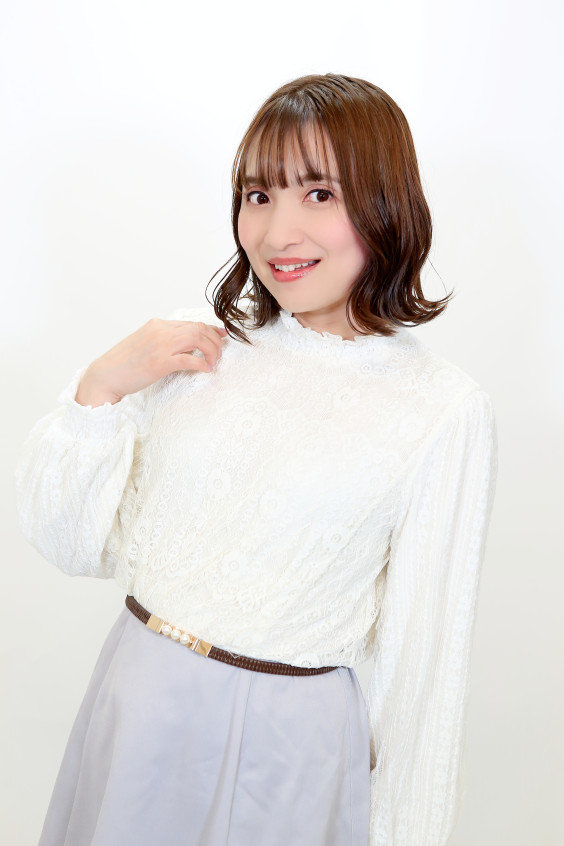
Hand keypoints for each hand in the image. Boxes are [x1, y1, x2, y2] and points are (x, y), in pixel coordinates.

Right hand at [75, 319, 228, 406]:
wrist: (105, 375)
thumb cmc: (124, 364)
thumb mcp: (145, 344)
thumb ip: (163, 341)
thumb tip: (186, 347)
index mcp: (157, 325)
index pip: (191, 323)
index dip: (210, 330)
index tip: (220, 337)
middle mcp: (160, 331)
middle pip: (198, 328)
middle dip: (214, 341)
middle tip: (219, 354)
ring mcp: (160, 346)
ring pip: (197, 339)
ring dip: (211, 351)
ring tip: (214, 362)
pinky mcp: (160, 363)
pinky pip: (190, 359)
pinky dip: (202, 364)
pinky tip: (206, 370)